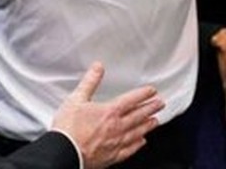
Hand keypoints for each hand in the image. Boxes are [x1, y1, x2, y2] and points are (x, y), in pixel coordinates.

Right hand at [50, 62, 164, 168]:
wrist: (64, 153)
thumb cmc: (68, 129)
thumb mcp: (76, 99)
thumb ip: (90, 82)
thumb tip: (98, 68)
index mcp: (109, 112)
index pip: (131, 100)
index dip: (143, 94)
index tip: (152, 91)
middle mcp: (116, 127)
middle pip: (138, 116)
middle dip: (151, 108)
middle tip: (160, 104)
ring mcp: (116, 143)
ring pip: (137, 132)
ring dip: (148, 126)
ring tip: (155, 121)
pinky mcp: (112, 157)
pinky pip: (129, 150)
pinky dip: (137, 145)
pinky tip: (141, 142)